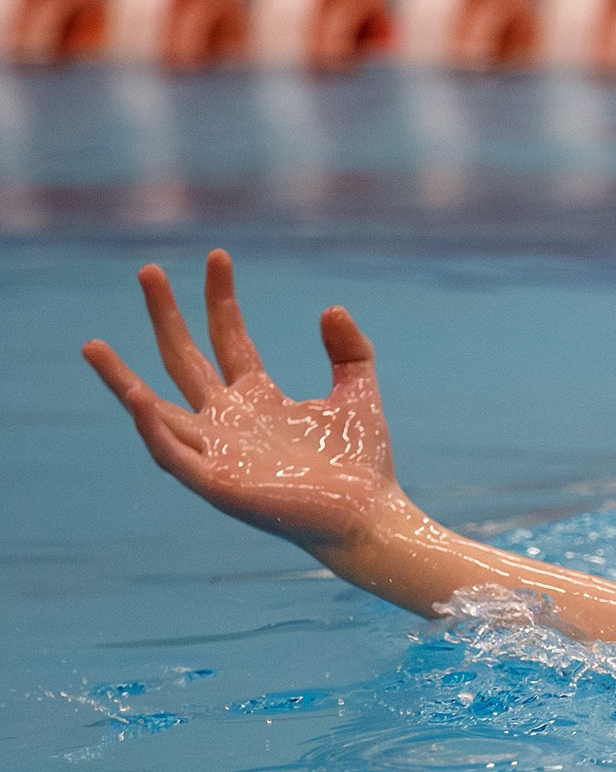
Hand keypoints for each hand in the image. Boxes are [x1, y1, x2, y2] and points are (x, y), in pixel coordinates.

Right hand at [83, 251, 406, 557]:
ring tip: (92, 346)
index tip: (218, 256)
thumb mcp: (357, 391)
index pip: (228, 337)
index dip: (221, 297)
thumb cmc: (361, 463)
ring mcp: (217, 451)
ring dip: (122, 380)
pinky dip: (151, 428)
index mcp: (257, 398)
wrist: (368, 515)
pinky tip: (135, 397)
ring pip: (156, 410)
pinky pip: (171, 452)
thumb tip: (330, 308)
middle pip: (185, 359)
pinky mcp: (215, 483)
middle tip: (148, 269)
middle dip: (166, 316)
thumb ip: (349, 350)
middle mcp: (228, 421)